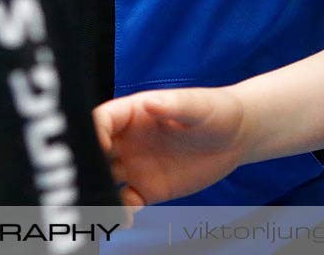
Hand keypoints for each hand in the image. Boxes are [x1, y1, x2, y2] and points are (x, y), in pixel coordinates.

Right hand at [95, 87, 247, 210]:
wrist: (236, 138)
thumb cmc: (216, 111)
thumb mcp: (197, 105)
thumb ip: (173, 105)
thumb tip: (150, 103)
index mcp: (133, 113)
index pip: (100, 121)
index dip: (92, 133)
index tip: (97, 149)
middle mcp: (127, 140)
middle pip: (94, 152)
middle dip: (87, 167)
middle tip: (88, 183)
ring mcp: (135, 166)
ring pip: (105, 180)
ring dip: (99, 192)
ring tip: (101, 205)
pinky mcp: (148, 189)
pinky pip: (125, 202)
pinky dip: (121, 211)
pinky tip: (127, 219)